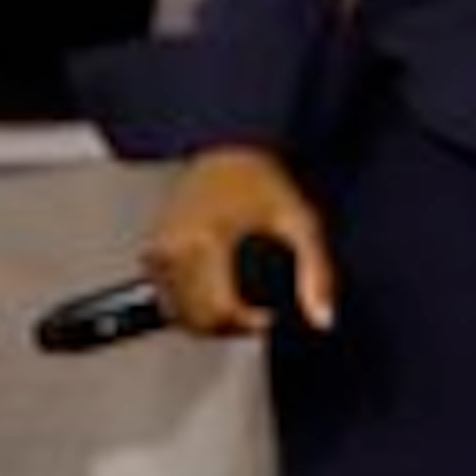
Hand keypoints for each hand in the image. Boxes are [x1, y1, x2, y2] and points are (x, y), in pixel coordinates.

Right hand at [145, 146, 338, 335]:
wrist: (225, 151)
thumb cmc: (262, 182)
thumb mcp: (301, 223)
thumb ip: (317, 274)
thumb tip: (323, 320)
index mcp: (206, 241)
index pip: (218, 310)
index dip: (246, 324)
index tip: (266, 317)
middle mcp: (174, 247)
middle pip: (196, 318)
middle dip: (229, 325)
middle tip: (254, 313)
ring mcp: (158, 251)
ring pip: (177, 314)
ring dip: (207, 320)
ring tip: (236, 302)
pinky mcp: (151, 253)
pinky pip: (166, 298)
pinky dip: (188, 306)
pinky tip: (212, 292)